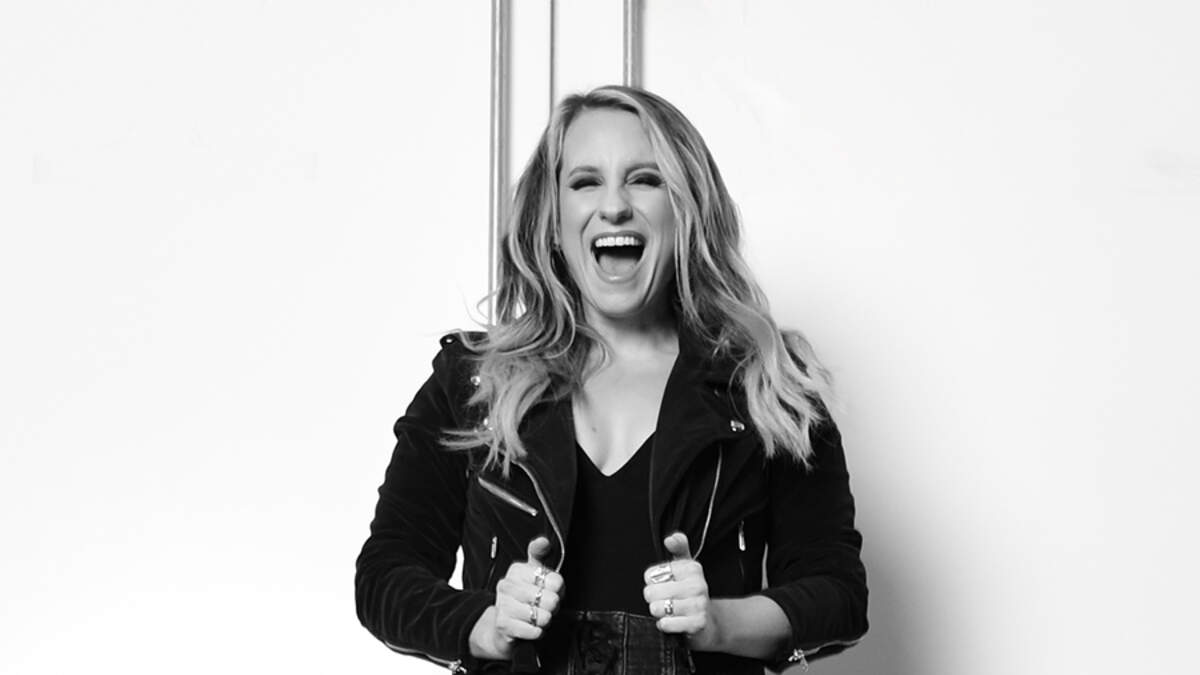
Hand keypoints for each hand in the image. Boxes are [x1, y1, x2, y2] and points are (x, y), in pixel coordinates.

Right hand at [470, 536, 563, 658]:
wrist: (504, 627)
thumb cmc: (524, 598)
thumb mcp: (534, 573)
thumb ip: (541, 554)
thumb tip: (542, 541)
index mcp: (517, 570)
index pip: (555, 580)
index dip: (559, 589)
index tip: (553, 590)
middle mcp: (506, 585)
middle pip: (551, 600)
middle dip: (553, 607)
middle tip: (545, 606)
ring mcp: (503, 605)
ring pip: (543, 616)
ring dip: (545, 620)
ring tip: (536, 616)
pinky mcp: (503, 625)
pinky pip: (535, 631)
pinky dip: (537, 632)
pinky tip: (530, 627)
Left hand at [643, 532, 720, 649]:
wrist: (709, 622)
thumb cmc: (691, 592)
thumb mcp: (685, 567)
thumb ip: (678, 547)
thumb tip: (670, 539)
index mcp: (691, 568)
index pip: (650, 574)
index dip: (651, 583)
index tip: (664, 584)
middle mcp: (697, 585)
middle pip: (651, 593)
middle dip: (654, 600)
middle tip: (667, 600)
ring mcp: (698, 605)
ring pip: (657, 608)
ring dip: (659, 613)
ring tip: (670, 611)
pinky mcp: (697, 623)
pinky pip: (666, 624)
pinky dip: (665, 625)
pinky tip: (674, 621)